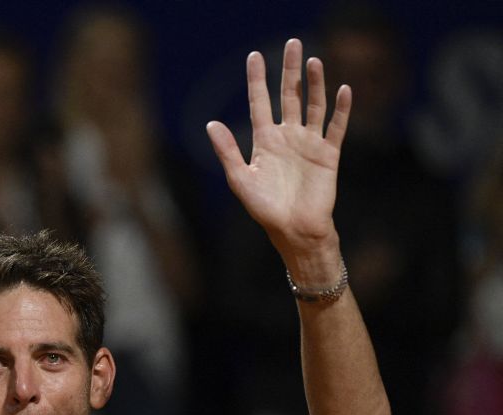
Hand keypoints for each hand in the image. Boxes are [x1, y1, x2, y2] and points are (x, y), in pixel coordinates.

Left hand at [207, 39, 350, 266]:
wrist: (294, 230)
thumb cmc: (265, 209)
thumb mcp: (240, 179)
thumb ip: (227, 151)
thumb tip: (210, 124)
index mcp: (264, 141)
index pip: (260, 102)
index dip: (257, 80)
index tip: (254, 56)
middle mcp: (287, 137)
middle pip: (289, 96)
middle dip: (290, 70)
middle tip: (293, 43)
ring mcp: (309, 144)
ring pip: (313, 106)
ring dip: (315, 84)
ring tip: (314, 60)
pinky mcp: (328, 154)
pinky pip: (336, 128)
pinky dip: (341, 110)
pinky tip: (343, 89)